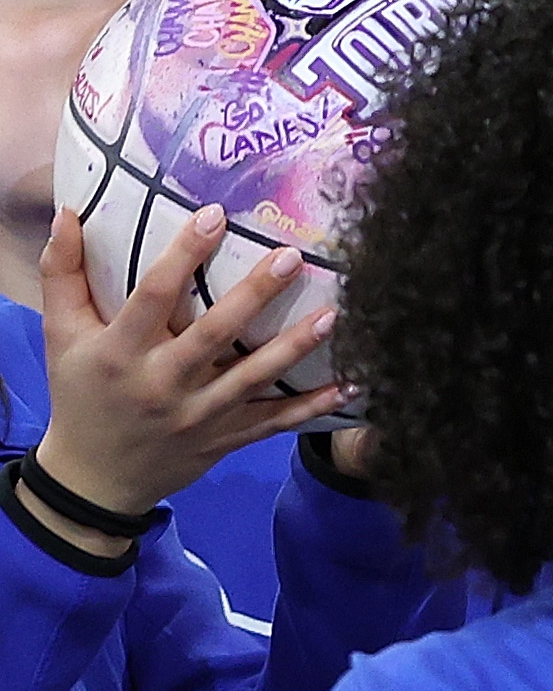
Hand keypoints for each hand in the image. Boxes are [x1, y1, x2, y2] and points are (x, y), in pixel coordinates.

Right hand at [30, 209, 328, 532]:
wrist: (93, 477)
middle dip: (254, 296)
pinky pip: (275, 422)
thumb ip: (63, 275)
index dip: (183, 255)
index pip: (153, 296)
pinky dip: (314, 406)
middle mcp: (162, 383)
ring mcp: (198, 415)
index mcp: (120, 352)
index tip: (216, 214)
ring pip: (254, 378)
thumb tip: (67, 212)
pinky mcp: (225, 439)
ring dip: (296, 347)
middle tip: (292, 257)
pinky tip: (353, 385)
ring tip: (335, 314)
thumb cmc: (81, 393)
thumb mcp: (62, 336)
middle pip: (214, 335)